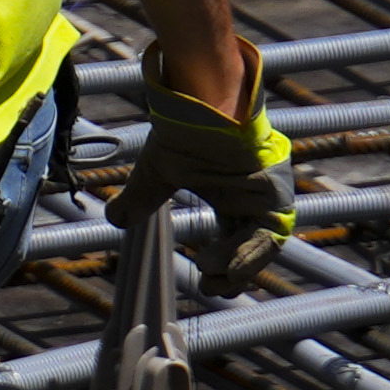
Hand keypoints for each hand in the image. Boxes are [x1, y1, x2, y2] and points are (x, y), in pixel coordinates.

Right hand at [113, 75, 295, 265]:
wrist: (200, 104)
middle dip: (232, 274)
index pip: (233, 239)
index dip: (221, 262)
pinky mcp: (276, 191)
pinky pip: (271, 233)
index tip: (202, 277)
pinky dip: (250, 253)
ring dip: (239, 266)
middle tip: (208, 285)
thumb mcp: (157, 174)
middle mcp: (253, 198)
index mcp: (231, 196)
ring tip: (209, 272)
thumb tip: (114, 218)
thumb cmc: (183, 131)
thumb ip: (140, 198)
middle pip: (252, 248)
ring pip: (264, 245)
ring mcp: (268, 194)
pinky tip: (226, 264)